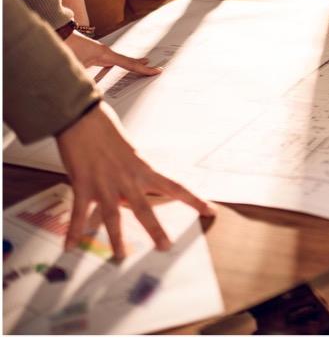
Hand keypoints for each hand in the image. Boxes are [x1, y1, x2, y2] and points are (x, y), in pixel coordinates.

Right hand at [57, 102, 215, 259]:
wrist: (83, 118)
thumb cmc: (106, 131)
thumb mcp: (130, 152)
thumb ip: (132, 175)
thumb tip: (129, 195)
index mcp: (143, 169)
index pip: (175, 186)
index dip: (194, 200)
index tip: (210, 211)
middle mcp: (127, 179)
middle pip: (145, 209)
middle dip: (155, 230)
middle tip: (165, 247)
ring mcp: (105, 184)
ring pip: (113, 217)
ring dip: (116, 238)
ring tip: (121, 256)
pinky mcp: (83, 184)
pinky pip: (78, 213)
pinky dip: (74, 230)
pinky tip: (71, 246)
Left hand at [65, 31, 161, 75]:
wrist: (56, 33)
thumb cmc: (66, 47)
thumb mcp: (77, 68)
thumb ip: (87, 82)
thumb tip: (94, 96)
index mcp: (105, 54)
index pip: (129, 63)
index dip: (143, 69)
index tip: (156, 70)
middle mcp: (104, 52)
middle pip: (127, 60)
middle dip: (140, 64)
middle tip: (152, 65)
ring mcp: (98, 52)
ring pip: (118, 59)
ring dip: (129, 62)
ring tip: (140, 63)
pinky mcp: (91, 53)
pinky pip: (109, 60)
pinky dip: (117, 63)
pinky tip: (114, 65)